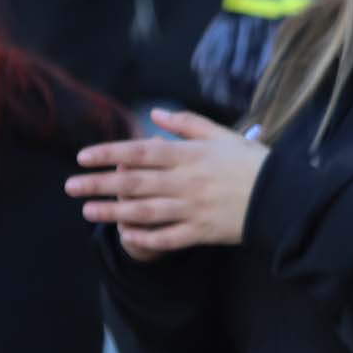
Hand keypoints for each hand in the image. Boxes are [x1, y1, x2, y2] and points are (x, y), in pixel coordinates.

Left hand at [70, 110, 267, 256]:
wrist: (283, 197)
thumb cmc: (253, 162)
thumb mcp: (223, 134)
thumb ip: (187, 124)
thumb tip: (155, 113)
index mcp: (189, 155)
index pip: (139, 152)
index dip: (108, 154)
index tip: (82, 156)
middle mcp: (185, 181)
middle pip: (133, 182)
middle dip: (98, 184)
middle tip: (69, 186)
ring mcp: (192, 209)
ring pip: (144, 211)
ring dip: (112, 211)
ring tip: (87, 211)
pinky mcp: (202, 232)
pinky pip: (168, 237)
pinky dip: (146, 238)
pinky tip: (126, 237)